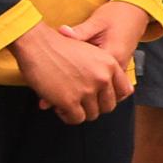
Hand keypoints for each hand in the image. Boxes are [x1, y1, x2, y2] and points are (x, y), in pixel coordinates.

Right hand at [7, 19, 133, 123]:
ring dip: (79, 111)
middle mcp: (102, 78)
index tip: (100, 99)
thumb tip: (103, 89)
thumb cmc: (59, 46)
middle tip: (80, 102)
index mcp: (110, 64)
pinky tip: (59, 107)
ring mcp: (87, 90)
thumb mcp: (91, 53)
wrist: (38, 44)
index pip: (125, 91)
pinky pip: (76, 118)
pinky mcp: (70, 101)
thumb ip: (101, 70)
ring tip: (67, 103)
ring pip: (92, 114)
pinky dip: (67, 116)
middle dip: (94, 106)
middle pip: (108, 106)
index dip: (112, 97)